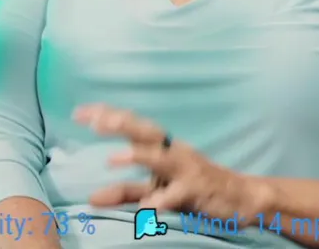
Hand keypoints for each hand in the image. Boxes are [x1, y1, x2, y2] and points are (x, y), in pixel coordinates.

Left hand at [74, 104, 266, 218]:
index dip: (105, 115)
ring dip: (138, 154)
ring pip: (161, 157)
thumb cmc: (192, 187)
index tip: (78, 112)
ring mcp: (186, 168)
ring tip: (112, 157)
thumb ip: (124, 192)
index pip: (130, 124)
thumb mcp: (155, 189)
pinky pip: (178, 194)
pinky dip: (163, 199)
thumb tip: (91, 199)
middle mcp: (172, 150)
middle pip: (144, 131)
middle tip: (94, 122)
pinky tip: (148, 206)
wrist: (241, 198)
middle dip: (120, 124)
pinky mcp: (198, 189)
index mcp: (161, 145)